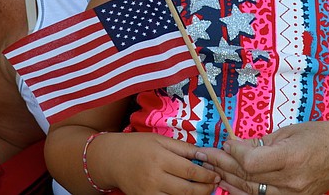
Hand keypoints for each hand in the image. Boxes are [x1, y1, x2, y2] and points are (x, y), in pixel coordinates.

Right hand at [104, 133, 218, 194]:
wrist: (112, 158)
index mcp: (160, 158)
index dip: (206, 175)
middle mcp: (154, 177)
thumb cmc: (138, 145)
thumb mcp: (160, 140)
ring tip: (204, 191)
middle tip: (215, 185)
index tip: (216, 174)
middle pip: (186, 189)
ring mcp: (148, 192)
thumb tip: (204, 155)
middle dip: (205, 189)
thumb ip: (183, 148)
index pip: (189, 170)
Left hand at [196, 122, 328, 194]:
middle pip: (247, 177)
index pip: (249, 162)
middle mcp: (291, 181)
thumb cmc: (323, 135)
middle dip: (222, 164)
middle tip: (205, 154)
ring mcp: (294, 194)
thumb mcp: (290, 131)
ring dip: (228, 179)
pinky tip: (230, 184)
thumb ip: (263, 142)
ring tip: (211, 169)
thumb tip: (238, 146)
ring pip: (251, 191)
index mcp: (291, 158)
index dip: (233, 152)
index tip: (226, 141)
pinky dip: (244, 191)